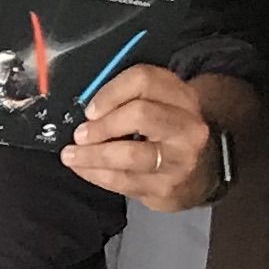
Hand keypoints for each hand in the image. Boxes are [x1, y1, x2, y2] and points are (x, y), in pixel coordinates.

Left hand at [61, 64, 222, 210]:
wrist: (197, 174)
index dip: (111, 92)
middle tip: (80, 134)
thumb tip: (87, 111)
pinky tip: (82, 169)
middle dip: (103, 125)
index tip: (90, 109)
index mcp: (181, 96)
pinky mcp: (166, 187)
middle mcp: (187, 126)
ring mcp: (179, 159)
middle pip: (140, 114)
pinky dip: (95, 174)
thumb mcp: (158, 106)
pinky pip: (123, 180)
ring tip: (71, 154)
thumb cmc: (164, 134)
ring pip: (130, 153)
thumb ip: (128, 100)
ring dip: (92, 154)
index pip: (144, 80)